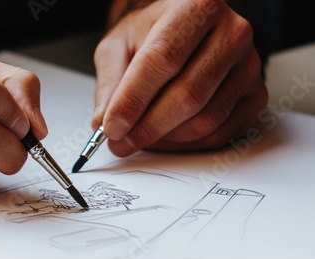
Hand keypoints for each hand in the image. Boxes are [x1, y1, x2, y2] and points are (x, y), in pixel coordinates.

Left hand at [94, 0, 267, 155]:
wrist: (184, 31)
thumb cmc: (152, 35)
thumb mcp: (118, 46)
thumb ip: (109, 83)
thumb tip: (104, 122)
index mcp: (194, 8)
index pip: (162, 60)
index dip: (133, 100)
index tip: (111, 127)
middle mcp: (231, 33)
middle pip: (187, 96)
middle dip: (147, 128)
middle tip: (120, 142)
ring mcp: (249, 65)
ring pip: (205, 120)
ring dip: (166, 139)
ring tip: (140, 137)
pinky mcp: (256, 93)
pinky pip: (221, 133)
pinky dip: (188, 145)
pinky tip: (167, 136)